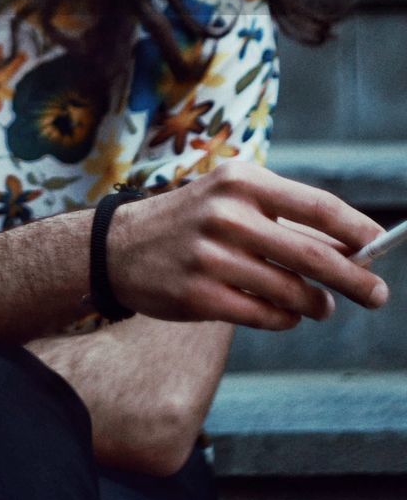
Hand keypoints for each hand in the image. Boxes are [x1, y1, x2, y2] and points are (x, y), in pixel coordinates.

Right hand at [109, 163, 388, 328]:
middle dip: (354, 280)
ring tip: (321, 305)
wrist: (119, 247)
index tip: (382, 245)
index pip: (315, 206)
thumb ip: (284, 220)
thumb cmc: (192, 222)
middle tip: (377, 295)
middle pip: (313, 256)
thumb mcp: (230, 200)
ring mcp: (211, 257)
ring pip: (292, 292)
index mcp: (240, 180)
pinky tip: (286, 314)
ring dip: (317, 304)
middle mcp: (226, 215)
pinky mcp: (199, 296)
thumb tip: (352, 251)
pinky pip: (265, 316)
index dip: (356, 229)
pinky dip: (285, 319)